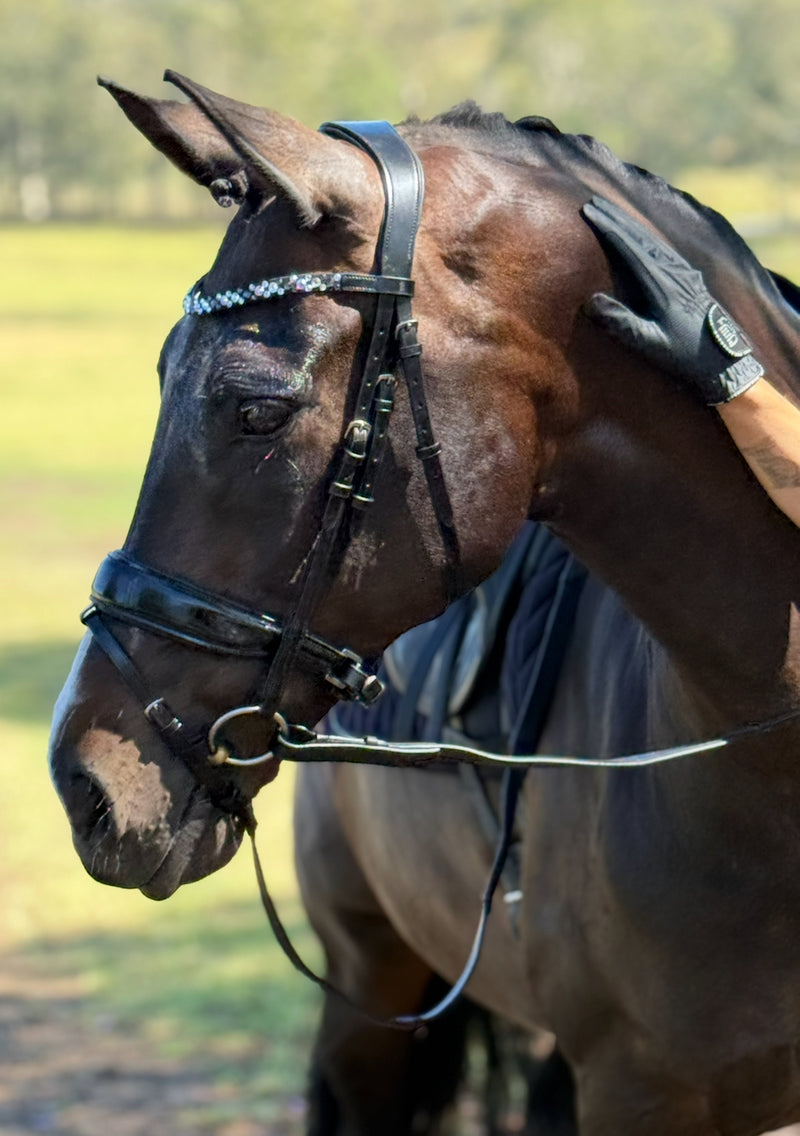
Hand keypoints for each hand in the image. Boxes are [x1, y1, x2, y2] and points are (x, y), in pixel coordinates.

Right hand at [581, 196, 763, 403]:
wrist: (725, 361)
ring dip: (631, 225)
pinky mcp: (692, 280)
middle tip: (594, 201)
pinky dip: (647, 237)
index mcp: (662, 284)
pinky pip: (664, 249)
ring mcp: (686, 274)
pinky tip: (643, 238)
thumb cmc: (685, 357)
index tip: (589, 211)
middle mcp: (675, 272)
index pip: (629, 247)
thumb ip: (623, 324)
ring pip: (653, 240)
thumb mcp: (651, 345)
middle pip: (641, 236)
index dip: (608, 228)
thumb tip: (591, 302)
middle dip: (617, 217)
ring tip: (613, 213)